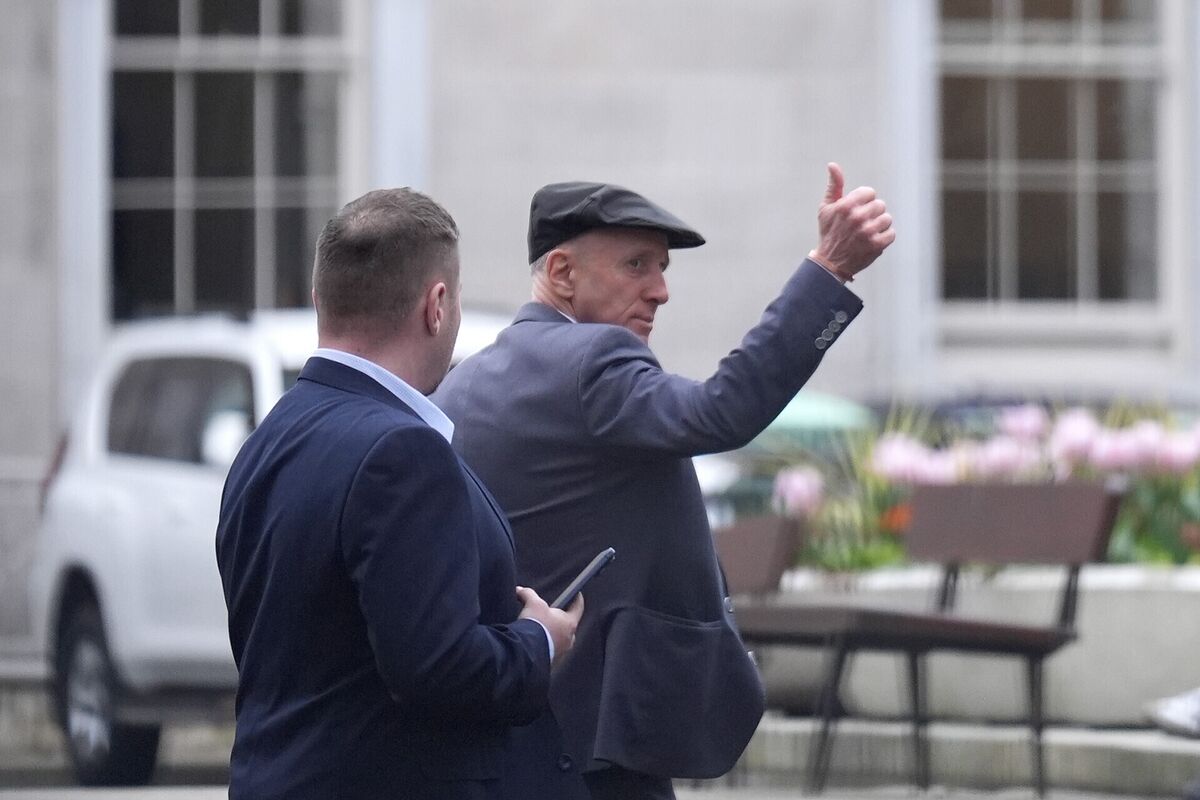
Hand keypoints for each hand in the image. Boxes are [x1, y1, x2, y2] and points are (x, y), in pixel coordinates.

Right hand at [516, 586, 582, 667]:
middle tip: (550, 614)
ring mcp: (561, 651)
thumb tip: (520, 590)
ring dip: (551, 634)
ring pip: (559, 639)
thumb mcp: (532, 603)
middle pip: (568, 625)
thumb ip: (528, 594)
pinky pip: (551, 651)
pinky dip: (544, 646)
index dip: (577, 599)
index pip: (578, 608)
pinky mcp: (552, 661)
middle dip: (559, 620)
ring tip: (539, 630)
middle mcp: (569, 638)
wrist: (527, 650)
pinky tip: (535, 642)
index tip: (577, 595)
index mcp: (570, 623)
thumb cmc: (536, 625)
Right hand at [809, 162, 894, 279]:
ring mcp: (868, 232)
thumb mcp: (826, 208)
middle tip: (860, 225)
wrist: (830, 263)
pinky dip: (884, 238)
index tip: (856, 212)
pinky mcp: (876, 245)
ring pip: (887, 219)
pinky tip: (872, 241)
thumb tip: (833, 165)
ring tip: (866, 234)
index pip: (870, 193)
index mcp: (845, 206)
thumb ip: (833, 186)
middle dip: (872, 214)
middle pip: (880, 205)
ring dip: (879, 226)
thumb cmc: (829, 232)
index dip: (864, 202)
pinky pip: (891, 233)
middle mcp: (857, 217)